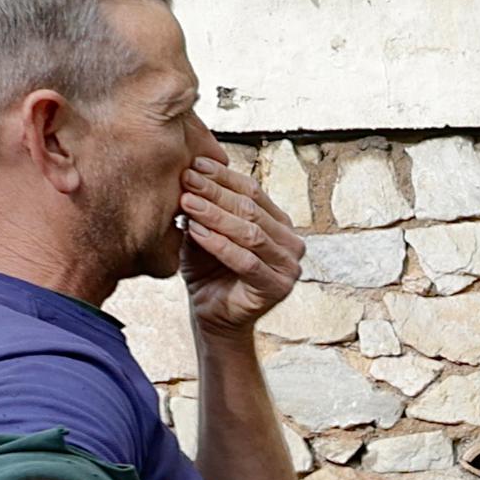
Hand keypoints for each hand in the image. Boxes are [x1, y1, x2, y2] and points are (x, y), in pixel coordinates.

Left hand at [174, 142, 302, 335]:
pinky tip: (196, 232)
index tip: (195, 165)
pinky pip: (247, 261)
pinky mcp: (278, 288)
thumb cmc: (210, 271)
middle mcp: (291, 243)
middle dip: (216, 192)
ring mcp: (289, 266)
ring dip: (216, 215)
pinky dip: (220, 245)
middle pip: (251, 209)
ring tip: (187, 202)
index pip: (253, 191)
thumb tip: (190, 175)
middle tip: (187, 179)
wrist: (213, 315)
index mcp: (279, 224)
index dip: (224, 176)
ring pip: (250, 233)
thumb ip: (205, 209)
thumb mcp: (205, 232)